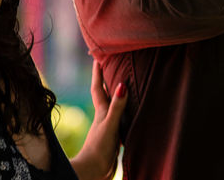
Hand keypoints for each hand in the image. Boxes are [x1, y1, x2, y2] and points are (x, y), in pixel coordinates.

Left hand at [69, 61, 128, 179]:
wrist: (94, 172)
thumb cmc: (99, 148)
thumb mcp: (110, 124)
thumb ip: (117, 106)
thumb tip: (122, 84)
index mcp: (101, 111)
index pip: (98, 87)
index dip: (98, 72)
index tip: (98, 55)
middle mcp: (104, 117)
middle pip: (103, 94)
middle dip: (105, 79)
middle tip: (109, 64)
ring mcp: (108, 127)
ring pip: (112, 106)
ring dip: (115, 95)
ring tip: (122, 84)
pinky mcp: (114, 138)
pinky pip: (120, 119)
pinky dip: (124, 112)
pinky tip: (129, 113)